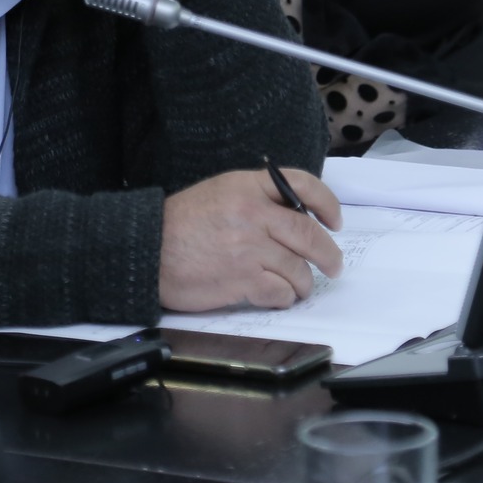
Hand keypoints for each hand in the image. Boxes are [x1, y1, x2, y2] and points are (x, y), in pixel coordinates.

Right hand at [158, 168, 343, 312]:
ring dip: (304, 283)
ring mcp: (249, 249)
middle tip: (333, 265)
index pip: (302, 185)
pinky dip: (284, 297)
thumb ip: (256, 199)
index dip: (326, 204)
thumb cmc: (181, 224)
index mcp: (248, 187)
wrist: (148, 250)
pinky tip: (277, 296)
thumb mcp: (220, 193)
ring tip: (298, 287)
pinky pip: (280, 292)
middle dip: (329, 254)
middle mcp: (253, 214)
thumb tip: (295, 217)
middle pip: (309, 235)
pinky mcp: (242, 280)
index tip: (334, 221)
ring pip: (298, 269)